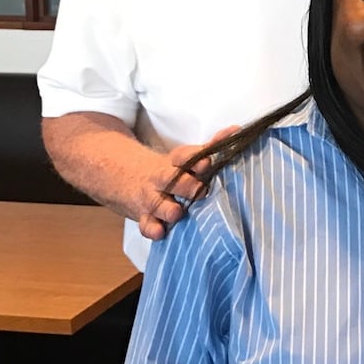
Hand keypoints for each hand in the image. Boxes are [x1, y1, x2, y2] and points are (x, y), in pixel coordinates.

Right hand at [138, 125, 240, 241]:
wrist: (126, 178)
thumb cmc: (168, 171)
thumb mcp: (183, 158)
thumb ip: (210, 146)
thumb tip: (237, 131)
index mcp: (173, 164)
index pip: (183, 157)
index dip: (194, 158)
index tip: (207, 161)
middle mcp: (161, 180)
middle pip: (170, 180)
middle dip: (185, 186)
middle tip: (200, 191)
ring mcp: (151, 199)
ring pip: (157, 204)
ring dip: (167, 209)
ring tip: (177, 213)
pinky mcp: (144, 217)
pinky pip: (146, 225)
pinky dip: (152, 229)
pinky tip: (159, 232)